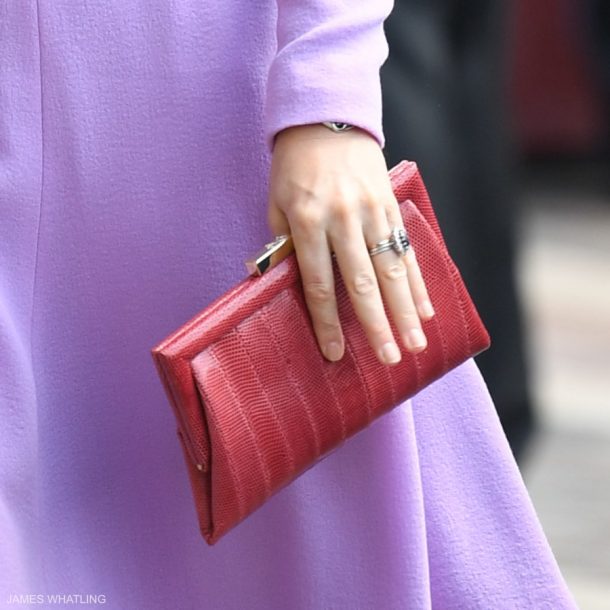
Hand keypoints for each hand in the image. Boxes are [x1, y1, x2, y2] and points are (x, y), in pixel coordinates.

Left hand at [268, 124, 434, 364]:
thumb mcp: (278, 202)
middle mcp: (343, 219)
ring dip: (406, 311)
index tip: (335, 353)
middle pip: (362, 283)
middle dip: (376, 326)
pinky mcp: (391, 205)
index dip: (327, 322)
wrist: (327, 117)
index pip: (318, 283)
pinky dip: (418, 280)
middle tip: (389, 359)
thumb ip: (285, 244)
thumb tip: (288, 285)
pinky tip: (426, 308)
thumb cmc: (294, 165)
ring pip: (392, 270)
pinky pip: (407, 248)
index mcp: (308, 221)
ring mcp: (372, 211)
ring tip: (416, 344)